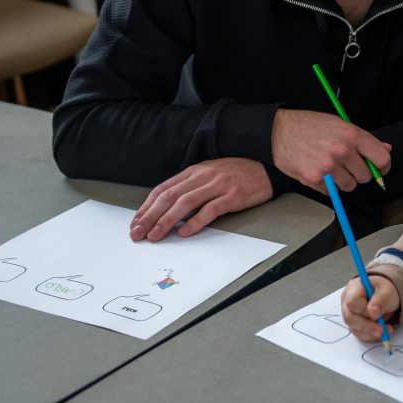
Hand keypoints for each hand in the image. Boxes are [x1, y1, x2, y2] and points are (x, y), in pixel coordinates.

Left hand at [129, 157, 272, 241]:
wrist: (267, 167)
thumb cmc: (237, 174)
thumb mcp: (210, 174)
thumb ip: (191, 187)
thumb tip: (168, 209)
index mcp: (195, 171)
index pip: (164, 189)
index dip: (147, 207)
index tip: (136, 223)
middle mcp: (203, 176)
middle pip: (170, 196)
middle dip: (150, 216)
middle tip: (138, 233)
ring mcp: (219, 185)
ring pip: (186, 203)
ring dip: (167, 221)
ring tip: (155, 236)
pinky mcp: (233, 196)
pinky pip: (211, 209)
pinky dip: (196, 221)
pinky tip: (185, 232)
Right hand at [271, 109, 391, 192]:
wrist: (278, 131)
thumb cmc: (309, 125)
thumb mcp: (339, 124)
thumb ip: (364, 138)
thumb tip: (386, 149)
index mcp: (352, 135)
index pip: (381, 158)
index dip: (383, 167)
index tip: (380, 169)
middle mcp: (342, 151)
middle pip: (365, 176)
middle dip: (358, 173)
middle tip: (345, 164)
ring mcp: (329, 167)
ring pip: (349, 186)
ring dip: (342, 180)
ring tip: (329, 166)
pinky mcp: (315, 180)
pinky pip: (331, 192)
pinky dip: (326, 185)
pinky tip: (317, 170)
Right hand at [340, 275, 398, 341]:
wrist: (387, 297)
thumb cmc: (385, 291)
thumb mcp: (387, 292)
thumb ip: (380, 301)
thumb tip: (373, 313)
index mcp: (353, 288)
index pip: (352, 302)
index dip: (364, 311)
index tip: (377, 315)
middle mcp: (347, 302)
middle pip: (350, 318)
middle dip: (367, 326)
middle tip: (381, 331)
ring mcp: (350, 315)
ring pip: (355, 329)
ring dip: (371, 333)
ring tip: (386, 331)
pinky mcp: (355, 326)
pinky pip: (361, 335)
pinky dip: (372, 336)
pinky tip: (384, 332)